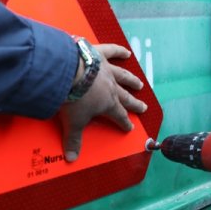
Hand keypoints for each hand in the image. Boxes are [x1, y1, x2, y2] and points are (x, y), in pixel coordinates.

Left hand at [59, 44, 146, 161]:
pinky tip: (126, 52)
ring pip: (123, 76)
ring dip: (132, 81)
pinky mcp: (99, 54)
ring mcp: (107, 70)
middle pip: (126, 97)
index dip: (125, 123)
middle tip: (143, 107)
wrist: (67, 72)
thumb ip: (73, 140)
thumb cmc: (72, 97)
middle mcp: (112, 87)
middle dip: (134, 104)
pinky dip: (120, 51)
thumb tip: (72, 158)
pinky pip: (112, 52)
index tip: (130, 127)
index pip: (119, 116)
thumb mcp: (73, 122)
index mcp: (108, 104)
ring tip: (139, 84)